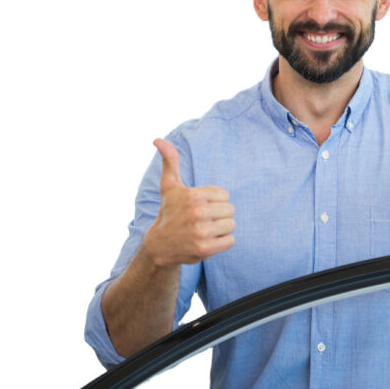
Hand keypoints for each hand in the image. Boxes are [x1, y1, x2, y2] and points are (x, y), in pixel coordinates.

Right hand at [141, 138, 235, 266]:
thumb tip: (157, 139)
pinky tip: (207, 241)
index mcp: (193, 195)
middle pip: (230, 210)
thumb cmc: (169, 211)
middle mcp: (197, 213)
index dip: (215, 201)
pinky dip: (222, 242)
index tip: (199, 206)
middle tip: (202, 220)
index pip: (225, 195)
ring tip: (205, 230)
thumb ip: (170, 161)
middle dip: (219, 215)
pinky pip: (230, 241)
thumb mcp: (169, 185)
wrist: (160, 246)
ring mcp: (201, 232)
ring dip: (221, 229)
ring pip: (231, 225)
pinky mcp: (205, 249)